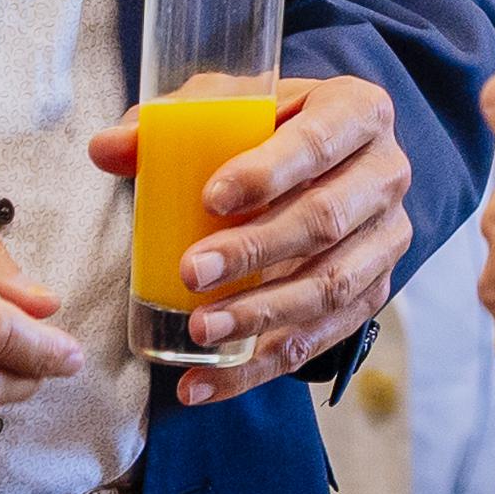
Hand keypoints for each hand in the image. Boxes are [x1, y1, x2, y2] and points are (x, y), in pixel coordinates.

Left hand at [91, 70, 413, 409]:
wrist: (325, 165)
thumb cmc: (268, 130)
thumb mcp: (227, 110)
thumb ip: (170, 125)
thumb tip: (107, 150)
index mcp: (358, 112)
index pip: (321, 142)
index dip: (269, 172)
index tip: (212, 198)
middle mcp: (386, 174)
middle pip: (327, 219)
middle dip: (256, 251)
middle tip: (192, 271)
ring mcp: (387, 239)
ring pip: (330, 286)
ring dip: (261, 314)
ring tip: (200, 330)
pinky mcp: (373, 292)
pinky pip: (321, 338)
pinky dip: (259, 367)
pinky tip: (203, 383)